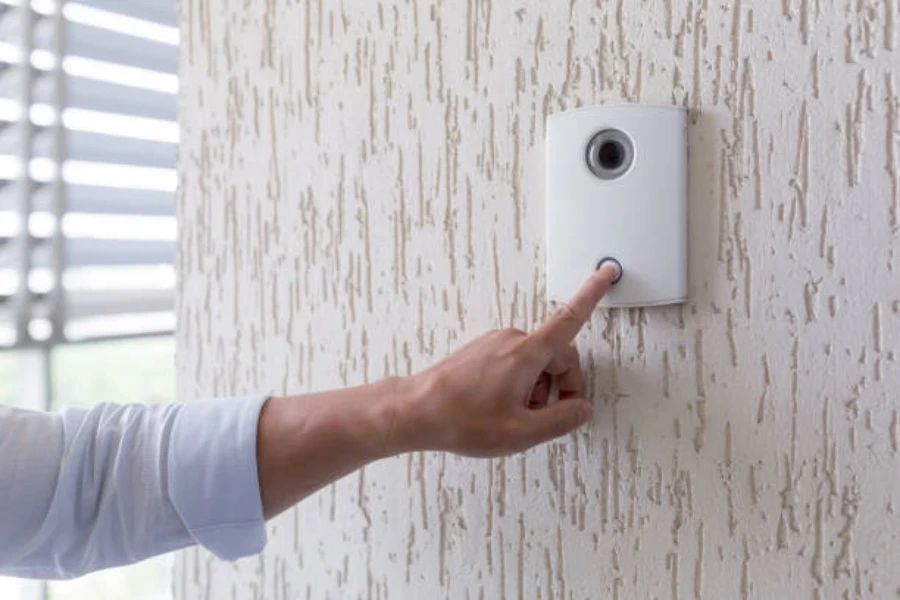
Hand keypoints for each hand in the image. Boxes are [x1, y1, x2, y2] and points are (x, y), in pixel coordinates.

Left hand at [397, 266, 616, 457]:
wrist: (416, 411)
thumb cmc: (461, 419)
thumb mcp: (521, 432)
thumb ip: (561, 420)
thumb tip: (581, 410)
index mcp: (526, 353)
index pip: (570, 318)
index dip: (592, 295)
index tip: (605, 273)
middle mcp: (512, 340)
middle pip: (558, 353)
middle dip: (563, 384)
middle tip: (549, 416)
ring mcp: (494, 343)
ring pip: (536, 361)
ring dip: (539, 387)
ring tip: (517, 416)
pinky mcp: (482, 351)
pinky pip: (516, 361)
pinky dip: (521, 383)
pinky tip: (503, 407)